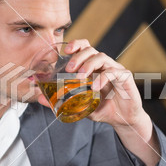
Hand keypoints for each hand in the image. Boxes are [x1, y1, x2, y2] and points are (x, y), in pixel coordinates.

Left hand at [37, 39, 160, 165]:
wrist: (124, 120)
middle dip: (78, 56)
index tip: (65, 50)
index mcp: (94, 68)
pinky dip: (102, 78)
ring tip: (80, 77)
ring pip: (101, 57)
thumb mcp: (80, 106)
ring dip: (88, 65)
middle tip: (69, 69)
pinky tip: (95, 87)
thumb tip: (40, 98)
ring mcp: (115, 69)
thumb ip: (62, 101)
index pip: (85, 48)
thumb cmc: (103, 109)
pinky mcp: (125, 77)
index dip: (76, 45)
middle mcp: (104, 65)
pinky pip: (113, 72)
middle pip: (91, 50)